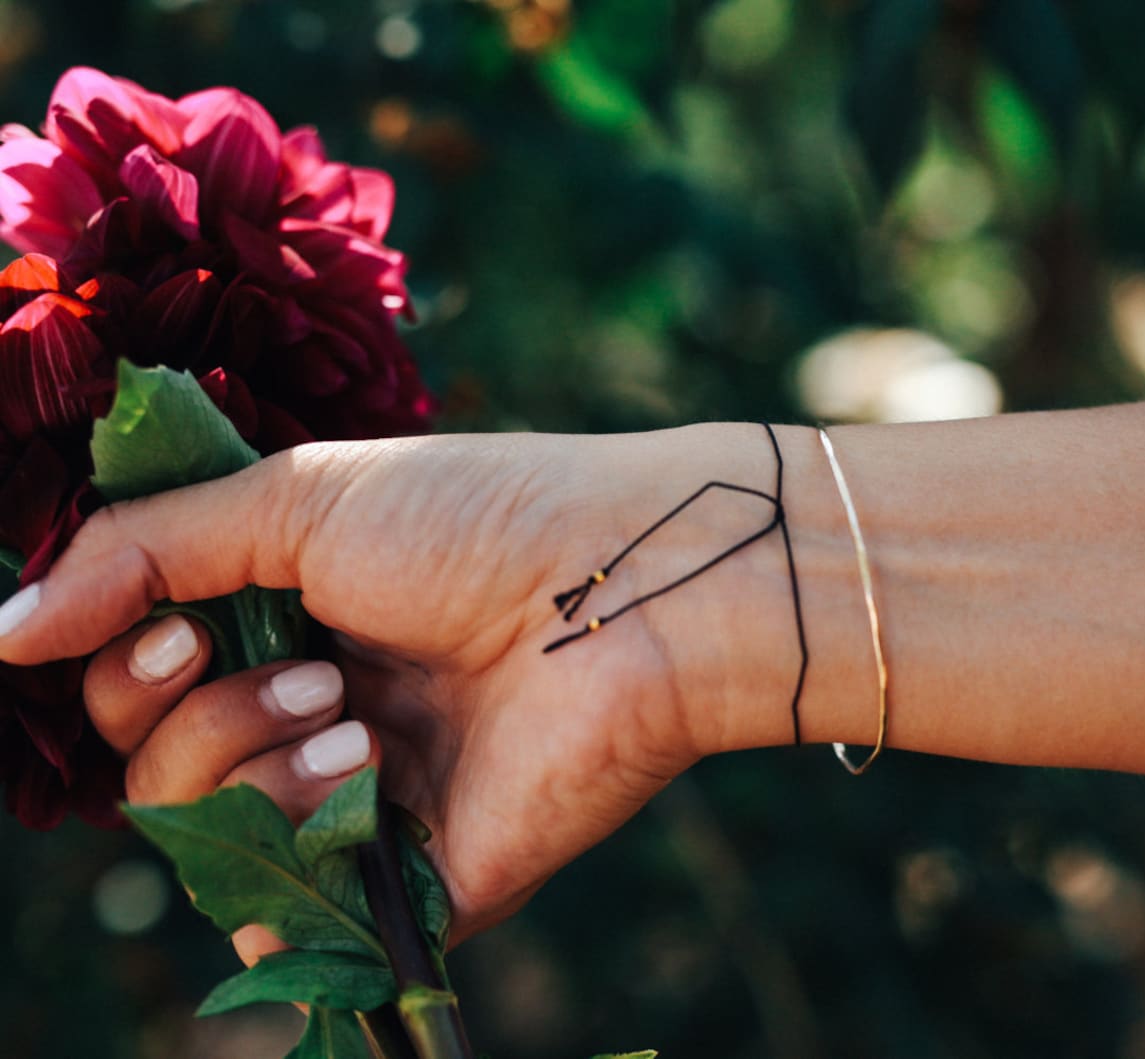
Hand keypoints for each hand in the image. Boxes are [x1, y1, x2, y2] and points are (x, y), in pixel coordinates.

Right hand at [0, 426, 805, 948]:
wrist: (628, 586)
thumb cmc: (479, 520)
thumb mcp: (295, 503)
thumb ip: (142, 557)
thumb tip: (4, 632)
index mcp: (293, 628)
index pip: (145, 685)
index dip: (123, 669)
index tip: (166, 630)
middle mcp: (320, 720)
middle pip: (157, 767)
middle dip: (188, 715)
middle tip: (300, 661)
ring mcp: (364, 806)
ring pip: (203, 836)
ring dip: (249, 760)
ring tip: (355, 708)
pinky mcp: (412, 882)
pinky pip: (277, 914)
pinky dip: (287, 841)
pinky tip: (362, 771)